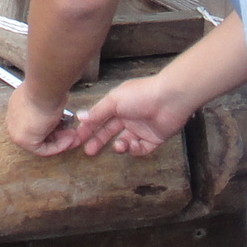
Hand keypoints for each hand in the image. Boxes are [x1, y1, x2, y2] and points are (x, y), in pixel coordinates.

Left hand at [5, 87, 81, 156]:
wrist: (44, 89)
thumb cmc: (47, 90)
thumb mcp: (50, 100)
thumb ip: (50, 110)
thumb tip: (58, 113)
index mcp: (17, 107)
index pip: (35, 123)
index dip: (54, 127)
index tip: (66, 126)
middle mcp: (14, 120)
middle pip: (38, 134)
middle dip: (58, 135)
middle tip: (72, 134)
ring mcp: (17, 131)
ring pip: (42, 142)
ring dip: (61, 141)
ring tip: (74, 136)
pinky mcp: (24, 141)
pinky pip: (43, 149)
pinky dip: (59, 146)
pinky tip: (70, 139)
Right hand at [74, 73, 196, 158]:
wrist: (169, 100)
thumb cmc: (141, 95)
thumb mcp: (114, 101)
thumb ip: (97, 112)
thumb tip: (80, 117)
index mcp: (117, 105)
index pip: (99, 118)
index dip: (88, 128)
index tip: (77, 139)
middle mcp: (128, 117)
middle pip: (109, 131)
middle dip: (99, 141)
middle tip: (89, 151)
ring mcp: (141, 128)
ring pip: (125, 142)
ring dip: (119, 146)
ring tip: (119, 146)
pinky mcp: (153, 138)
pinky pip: (141, 148)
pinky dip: (135, 149)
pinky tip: (133, 144)